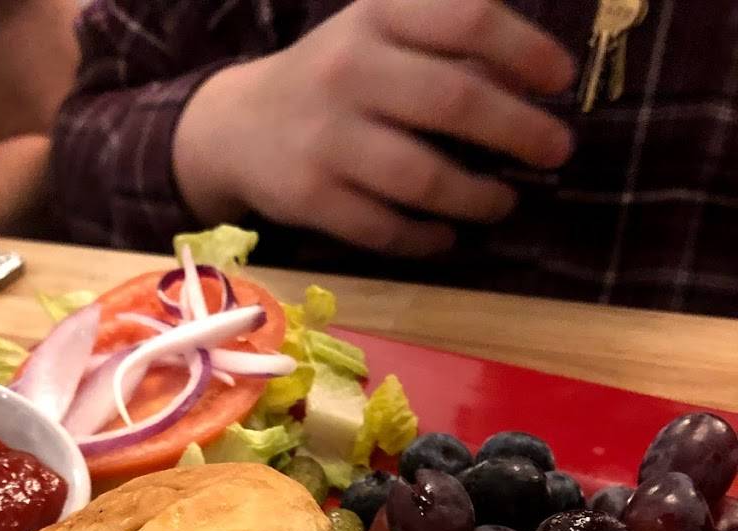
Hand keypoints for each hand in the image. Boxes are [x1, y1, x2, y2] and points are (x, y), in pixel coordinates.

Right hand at [174, 0, 575, 255]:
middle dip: (519, 131)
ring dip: (477, 197)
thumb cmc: (336, 78)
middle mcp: (349, 70)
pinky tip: (447, 235)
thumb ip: (447, 45)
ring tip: (504, 203)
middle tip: (557, 152)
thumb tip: (530, 84)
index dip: (525, 50)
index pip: (467, 19)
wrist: (239, 127)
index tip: (562, 80)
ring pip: (421, 177)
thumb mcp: (382, 35)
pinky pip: (384, 228)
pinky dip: (426, 238)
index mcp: (377, 15)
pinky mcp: (310, 198)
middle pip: (453, 101)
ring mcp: (326, 139)